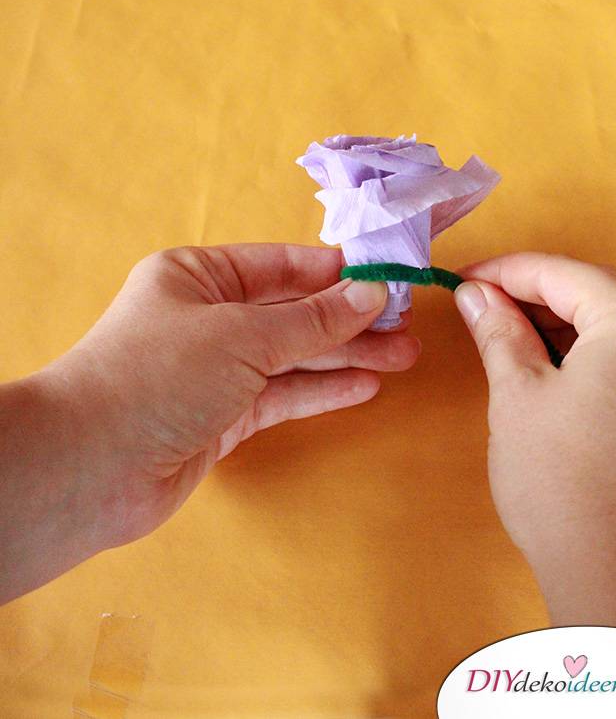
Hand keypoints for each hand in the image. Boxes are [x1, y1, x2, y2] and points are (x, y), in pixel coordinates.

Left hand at [1, 244, 419, 602]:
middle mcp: (208, 317)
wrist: (90, 466)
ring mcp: (216, 370)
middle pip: (293, 312)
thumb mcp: (242, 336)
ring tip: (403, 357)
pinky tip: (365, 386)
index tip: (391, 276)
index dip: (337, 272)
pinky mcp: (222, 417)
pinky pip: (282, 395)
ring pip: (293, 356)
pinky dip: (321, 390)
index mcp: (199, 276)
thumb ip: (312, 320)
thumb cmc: (158, 375)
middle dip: (350, 319)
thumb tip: (371, 294)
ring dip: (346, 356)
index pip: (282, 265)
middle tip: (409, 325)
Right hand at [452, 252, 615, 637]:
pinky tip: (556, 374)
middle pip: (597, 294)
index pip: (563, 272)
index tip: (465, 279)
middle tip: (480, 310)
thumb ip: (498, 331)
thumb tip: (478, 296)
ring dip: (564, 327)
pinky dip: (594, 357)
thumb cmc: (567, 488)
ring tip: (510, 344)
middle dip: (533, 297)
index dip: (504, 271)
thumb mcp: (518, 396)